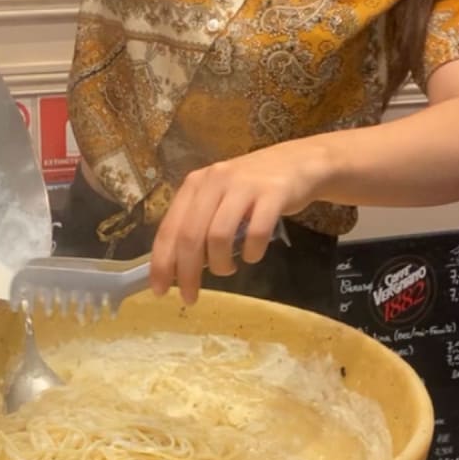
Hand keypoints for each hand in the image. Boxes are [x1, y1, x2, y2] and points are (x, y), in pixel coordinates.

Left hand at [149, 138, 331, 304]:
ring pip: (219, 236)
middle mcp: (214, 181)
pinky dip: (251, 253)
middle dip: (187, 273)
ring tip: (227, 269)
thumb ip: (197, 226)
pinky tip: (252, 256)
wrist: (299, 162)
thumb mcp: (217, 200)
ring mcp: (243, 186)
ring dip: (220, 264)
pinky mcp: (273, 193)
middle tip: (190, 297)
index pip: (169, 229)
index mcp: (194, 185)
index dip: (162, 263)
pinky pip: (256, 232)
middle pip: (190, 236)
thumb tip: (178, 268)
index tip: (159, 291)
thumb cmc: (251, 189)